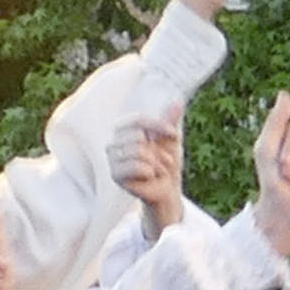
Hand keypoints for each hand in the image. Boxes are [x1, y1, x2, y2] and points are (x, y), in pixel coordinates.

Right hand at [110, 116, 184, 233]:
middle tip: (161, 161)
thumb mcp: (171, 139)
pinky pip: (137, 166)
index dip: (157, 125)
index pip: (138, 120)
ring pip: (139, 152)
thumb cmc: (166, 162)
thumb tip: (177, 101)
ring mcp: (112, 159)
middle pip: (138, 137)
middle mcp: (114, 142)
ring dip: (156, 163)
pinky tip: (149, 178)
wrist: (167, 189)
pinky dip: (150, 172)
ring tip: (156, 170)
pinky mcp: (115, 175)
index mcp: (124, 129)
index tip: (174, 134)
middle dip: (157, 151)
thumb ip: (171, 120)